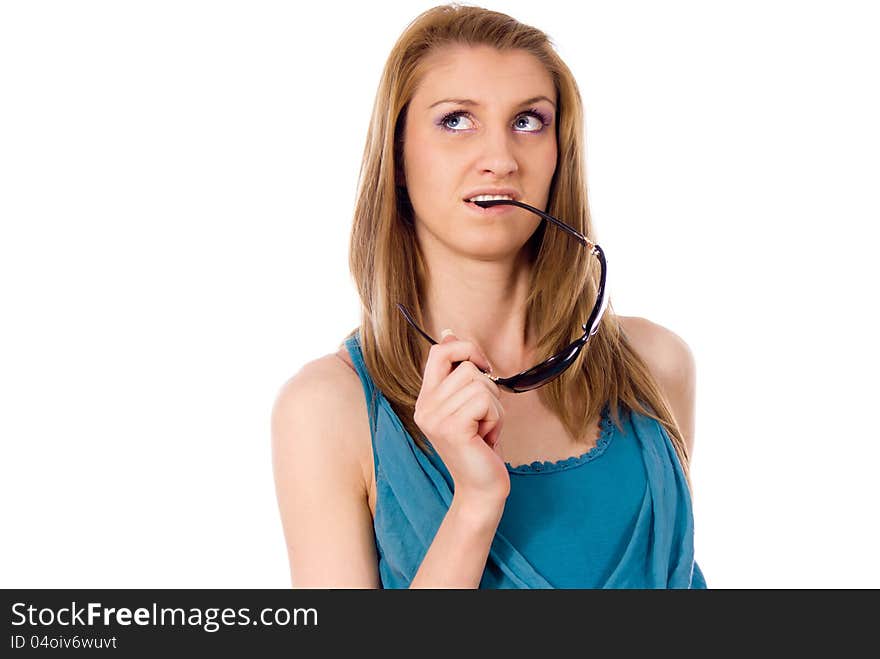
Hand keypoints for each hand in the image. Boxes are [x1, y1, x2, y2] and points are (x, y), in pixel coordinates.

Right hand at [413, 329, 509, 507]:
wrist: (481, 488)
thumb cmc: (480, 446)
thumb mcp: (468, 404)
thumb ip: (458, 371)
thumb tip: (448, 333)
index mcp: (425, 399)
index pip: (438, 353)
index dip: (465, 349)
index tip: (482, 366)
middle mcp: (424, 407)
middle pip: (467, 366)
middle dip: (488, 389)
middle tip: (483, 418)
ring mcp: (435, 418)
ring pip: (480, 383)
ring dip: (494, 407)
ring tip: (484, 430)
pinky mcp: (452, 428)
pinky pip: (486, 400)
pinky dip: (496, 418)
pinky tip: (487, 438)